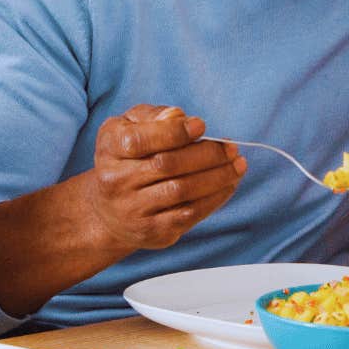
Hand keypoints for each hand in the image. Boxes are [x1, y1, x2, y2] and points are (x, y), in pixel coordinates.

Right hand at [78, 105, 245, 250]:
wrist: (110, 211)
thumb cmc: (128, 157)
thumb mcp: (130, 127)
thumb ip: (153, 116)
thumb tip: (180, 117)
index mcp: (110, 148)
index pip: (141, 140)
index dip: (175, 132)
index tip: (201, 126)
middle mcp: (116, 181)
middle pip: (167, 165)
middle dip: (207, 155)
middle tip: (231, 148)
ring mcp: (133, 210)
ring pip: (182, 191)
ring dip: (218, 177)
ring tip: (238, 165)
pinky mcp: (152, 232)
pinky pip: (189, 214)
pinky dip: (215, 198)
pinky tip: (228, 185)